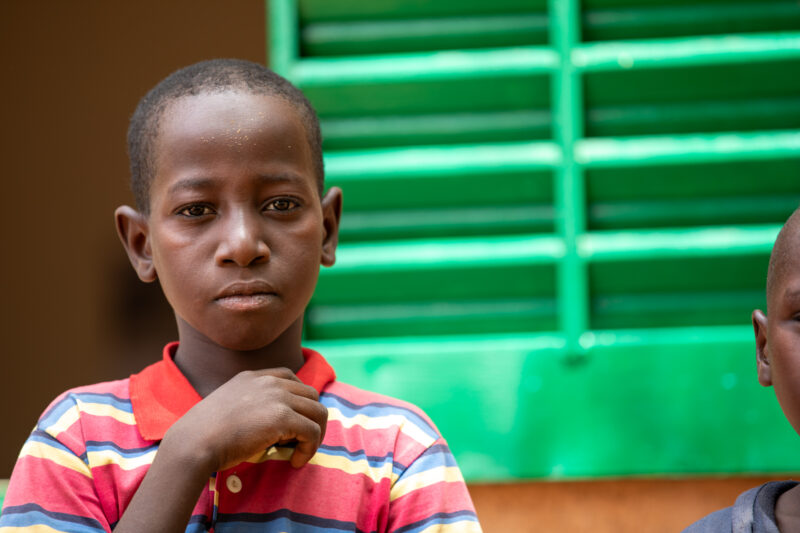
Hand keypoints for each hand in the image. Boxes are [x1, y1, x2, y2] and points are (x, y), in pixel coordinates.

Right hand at [162, 367, 327, 472]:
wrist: (193, 443)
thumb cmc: (204, 434)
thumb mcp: (228, 406)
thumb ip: (250, 405)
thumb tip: (270, 426)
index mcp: (254, 376)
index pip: (290, 378)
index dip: (298, 400)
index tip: (293, 421)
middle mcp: (269, 382)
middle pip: (311, 395)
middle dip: (311, 418)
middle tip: (299, 442)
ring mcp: (278, 397)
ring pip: (318, 412)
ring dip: (315, 435)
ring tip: (300, 453)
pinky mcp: (283, 417)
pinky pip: (313, 432)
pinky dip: (310, 449)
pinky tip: (295, 462)